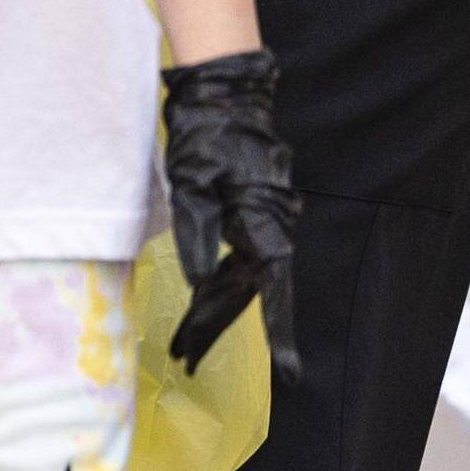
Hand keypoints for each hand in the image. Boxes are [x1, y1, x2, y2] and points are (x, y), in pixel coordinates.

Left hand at [157, 49, 297, 370]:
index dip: (279, 334)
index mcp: (263, 226)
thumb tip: (199, 282)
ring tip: (181, 344)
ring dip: (211, 310)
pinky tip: (199, 302)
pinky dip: (215, 284)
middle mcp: (269, 230)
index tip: (288, 372)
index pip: (272, 292)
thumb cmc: (208, 136)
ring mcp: (260, 224)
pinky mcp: (248, 217)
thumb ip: (196, 234)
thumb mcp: (191, 184)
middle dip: (214, 327)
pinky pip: (235, 261)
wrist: (224, 98)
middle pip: (245, 293)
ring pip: (238, 280)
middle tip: (185, 360)